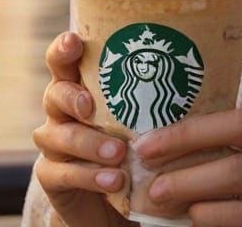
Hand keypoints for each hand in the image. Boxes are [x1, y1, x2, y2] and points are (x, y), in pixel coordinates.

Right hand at [31, 31, 131, 226]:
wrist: (112, 201)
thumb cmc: (133, 148)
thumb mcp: (142, 119)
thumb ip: (150, 99)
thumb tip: (192, 73)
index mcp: (80, 88)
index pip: (63, 62)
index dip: (63, 49)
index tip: (74, 41)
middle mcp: (61, 111)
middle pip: (54, 94)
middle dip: (71, 97)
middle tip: (90, 106)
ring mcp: (53, 144)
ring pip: (59, 136)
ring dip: (89, 143)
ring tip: (118, 153)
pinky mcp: (50, 176)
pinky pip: (62, 173)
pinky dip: (89, 176)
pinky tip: (113, 180)